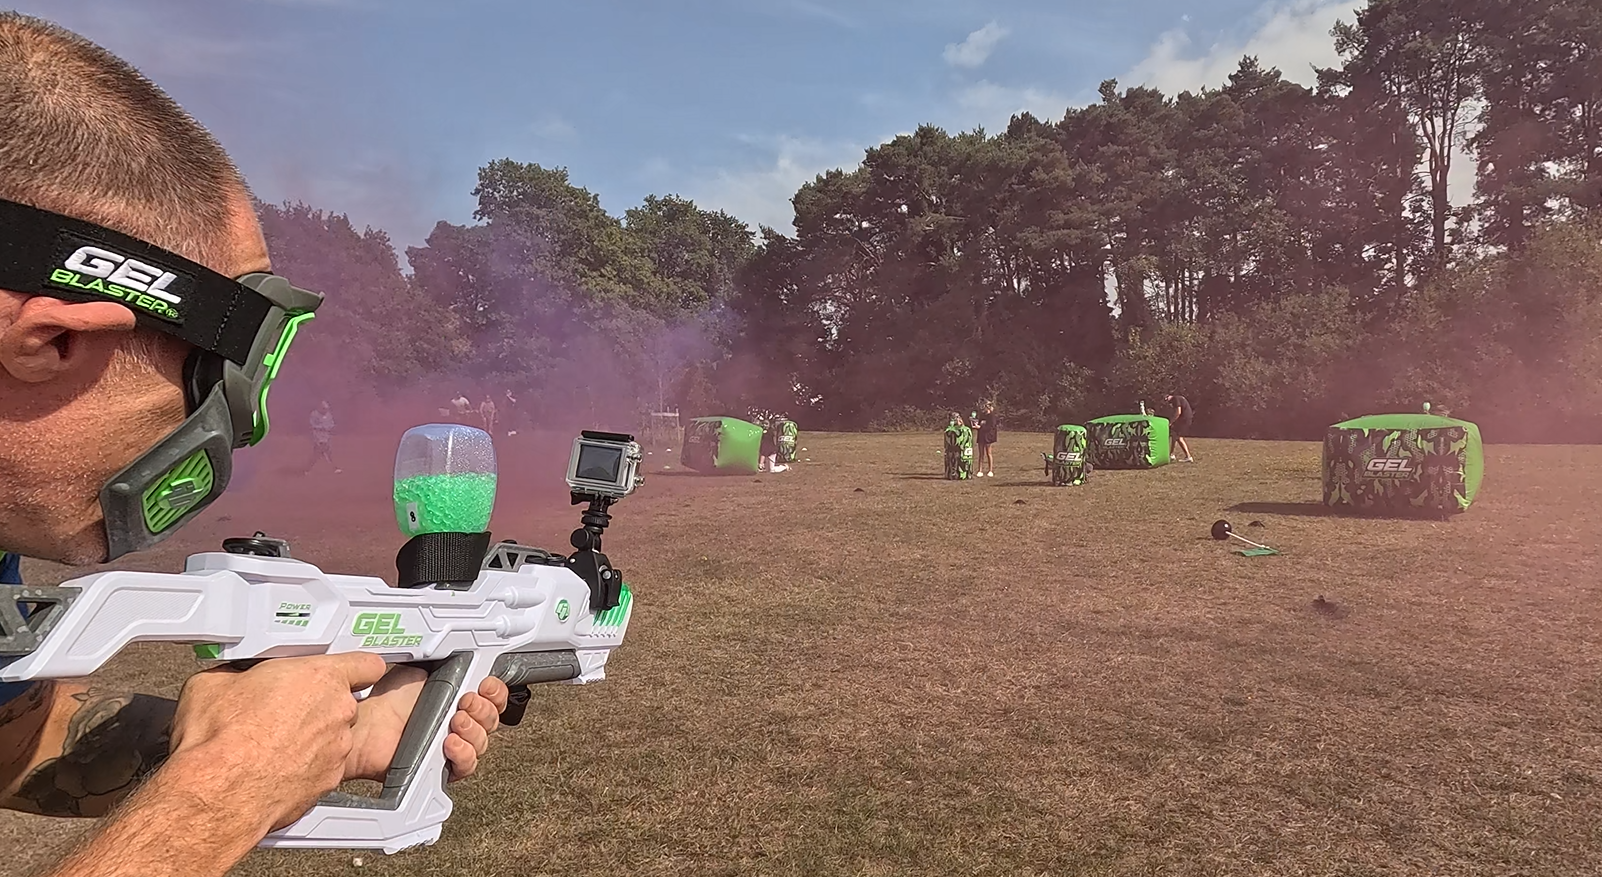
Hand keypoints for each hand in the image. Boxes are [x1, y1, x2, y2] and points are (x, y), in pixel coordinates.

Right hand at [168, 653, 387, 830]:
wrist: (219, 792)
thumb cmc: (221, 738)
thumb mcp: (215, 683)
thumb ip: (237, 673)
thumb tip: (229, 677)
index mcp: (320, 677)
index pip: (366, 665)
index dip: (356, 669)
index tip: (345, 672)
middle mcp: (337, 712)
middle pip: (344, 703)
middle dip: (318, 705)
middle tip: (284, 710)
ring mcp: (337, 750)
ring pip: (334, 738)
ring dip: (311, 739)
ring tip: (273, 745)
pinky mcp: (328, 782)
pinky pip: (323, 768)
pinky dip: (305, 768)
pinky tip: (274, 769)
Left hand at [345, 669, 509, 783]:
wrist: (367, 725)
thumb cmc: (385, 700)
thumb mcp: (420, 671)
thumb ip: (447, 665)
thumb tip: (463, 653)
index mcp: (456, 698)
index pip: (491, 698)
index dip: (495, 692)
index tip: (487, 685)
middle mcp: (456, 723)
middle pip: (491, 720)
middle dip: (484, 709)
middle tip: (467, 700)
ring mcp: (450, 746)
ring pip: (481, 742)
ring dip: (474, 730)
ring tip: (455, 721)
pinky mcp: (441, 767)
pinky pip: (466, 765)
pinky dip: (464, 754)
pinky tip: (450, 742)